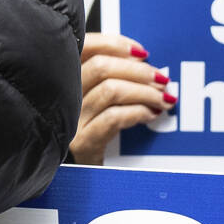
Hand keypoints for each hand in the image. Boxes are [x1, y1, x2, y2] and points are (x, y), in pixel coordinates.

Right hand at [71, 34, 172, 163]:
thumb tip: (143, 61)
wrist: (76, 179)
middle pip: (101, 67)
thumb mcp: (91, 101)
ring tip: (162, 99)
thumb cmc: (89, 135)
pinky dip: (139, 112)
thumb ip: (107, 78)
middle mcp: (61, 96)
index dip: (116, 44)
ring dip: (144, 92)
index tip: (141, 52)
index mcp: (62, 79)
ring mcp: (69, 121)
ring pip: (111, 90)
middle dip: (138, 70)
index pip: (84, 46)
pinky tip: (151, 115)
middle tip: (161, 79)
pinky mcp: (81, 143)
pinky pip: (114, 118)